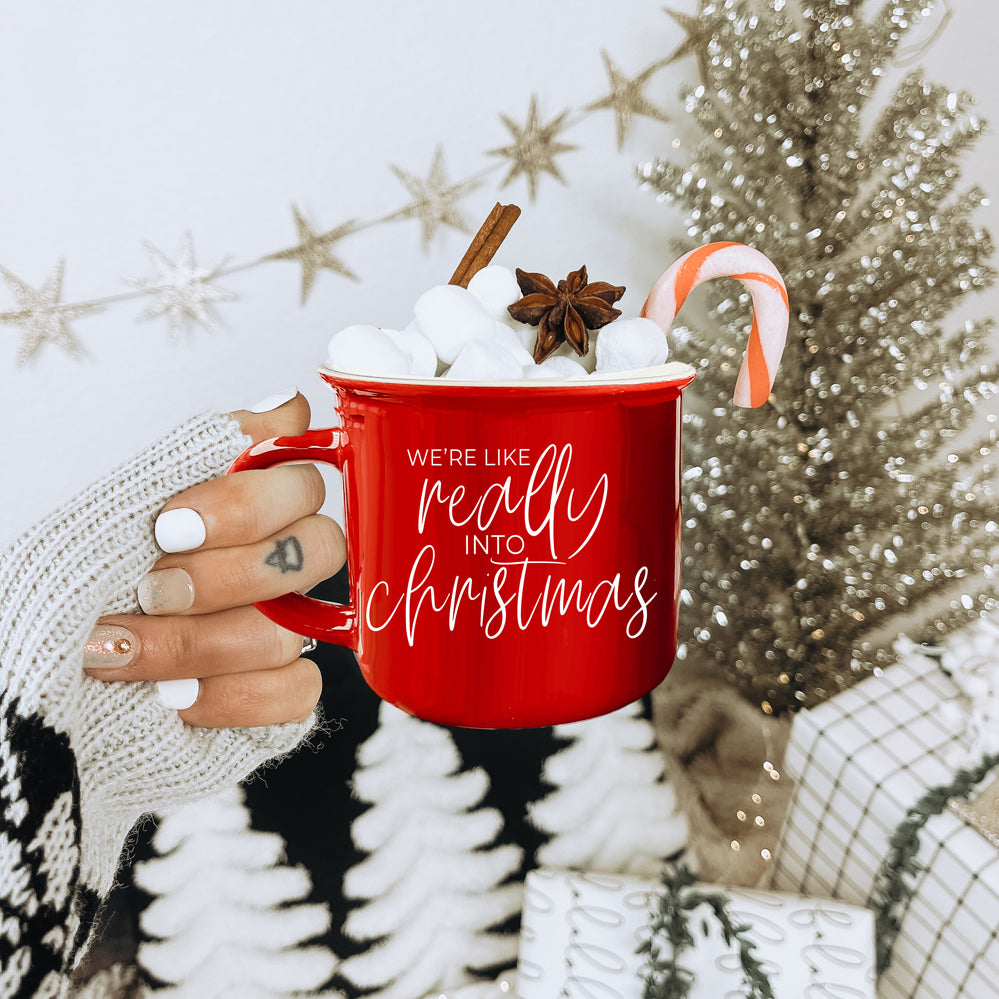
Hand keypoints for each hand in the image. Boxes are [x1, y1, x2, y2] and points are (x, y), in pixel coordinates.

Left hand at [83, 393, 344, 727]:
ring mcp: (277, 630)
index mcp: (240, 511)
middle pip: (321, 547)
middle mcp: (269, 565)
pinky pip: (295, 691)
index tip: (169, 525)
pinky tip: (171, 696)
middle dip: (230, 573)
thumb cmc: (62, 587)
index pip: (304, 482)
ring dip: (196, 642)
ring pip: (290, 628)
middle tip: (153, 587)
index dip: (248, 505)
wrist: (25, 672)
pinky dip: (227, 696)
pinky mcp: (274, 693)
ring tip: (122, 649)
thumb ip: (205, 452)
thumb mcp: (115, 507)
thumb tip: (288, 406)